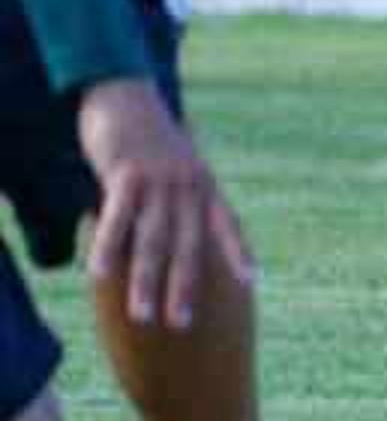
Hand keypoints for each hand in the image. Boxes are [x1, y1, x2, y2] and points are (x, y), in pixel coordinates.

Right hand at [77, 77, 251, 330]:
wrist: (127, 95)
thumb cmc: (152, 141)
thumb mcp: (177, 169)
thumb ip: (182, 200)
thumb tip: (183, 233)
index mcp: (205, 187)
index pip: (228, 224)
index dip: (239, 252)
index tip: (251, 283)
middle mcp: (189, 187)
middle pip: (189, 245)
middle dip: (185, 287)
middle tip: (181, 325)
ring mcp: (159, 182)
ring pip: (153, 240)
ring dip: (147, 280)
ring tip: (142, 315)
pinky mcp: (126, 176)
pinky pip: (117, 219)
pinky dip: (108, 247)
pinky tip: (100, 275)